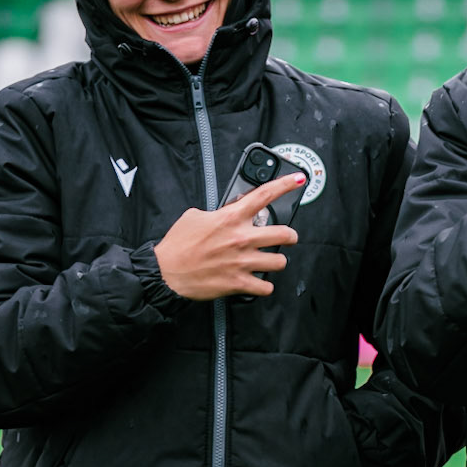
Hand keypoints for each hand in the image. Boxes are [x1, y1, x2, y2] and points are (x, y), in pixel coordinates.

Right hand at [153, 172, 304, 300]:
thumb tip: (228, 213)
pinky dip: (264, 286)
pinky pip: (266, 287)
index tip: (299, 179)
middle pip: (284, 233)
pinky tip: (258, 282)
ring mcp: (242, 262)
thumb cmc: (178, 245)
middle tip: (287, 237)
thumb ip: (218, 213)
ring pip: (280, 262)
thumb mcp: (195, 216)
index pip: (264, 195)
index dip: (285, 184)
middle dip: (290, 236)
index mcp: (231, 218)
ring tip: (269, 261)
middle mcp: (241, 238)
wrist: (166, 272)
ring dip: (277, 261)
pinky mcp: (239, 283)